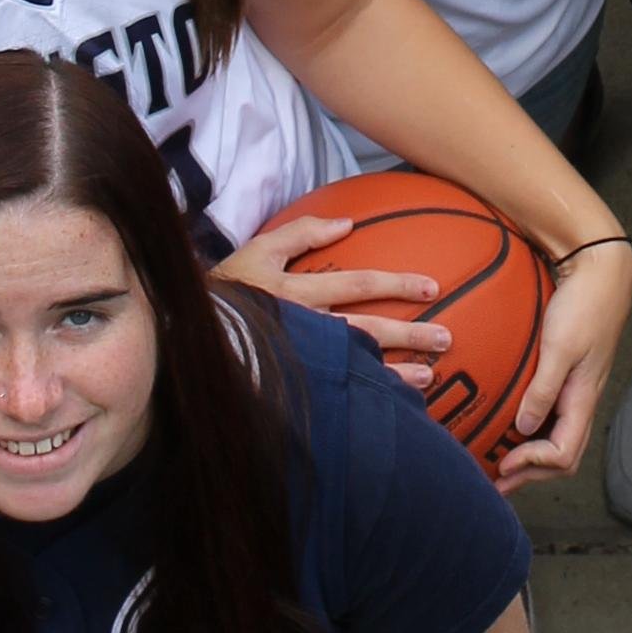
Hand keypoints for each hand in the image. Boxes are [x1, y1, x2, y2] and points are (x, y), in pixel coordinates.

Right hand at [216, 214, 448, 390]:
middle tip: (446, 338)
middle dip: (409, 335)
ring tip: (428, 378)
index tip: (432, 286)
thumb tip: (346, 223)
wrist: (186, 341)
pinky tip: (387, 408)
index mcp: (295, 291)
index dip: (395, 284)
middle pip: (366, 331)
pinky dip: (361, 400)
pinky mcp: (290, 385)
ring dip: (393, 375)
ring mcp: (297, 362)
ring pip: (354, 368)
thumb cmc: (227, 292)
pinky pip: (332, 393)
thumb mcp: (258, 251)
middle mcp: (302, 329)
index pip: (356, 284)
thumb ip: (301, 233)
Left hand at [495, 236, 631, 489]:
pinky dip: (532, 430)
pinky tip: (511, 423)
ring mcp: (577, 388)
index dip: (534, 466)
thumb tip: (523, 430)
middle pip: (563, 456)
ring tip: (500, 461)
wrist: (601, 271)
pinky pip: (553, 415)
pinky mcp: (570, 374)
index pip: (564, 454)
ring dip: (532, 457)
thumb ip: (543, 388)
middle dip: (531, 474)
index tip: (503, 462)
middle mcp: (582, 400)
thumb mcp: (560, 346)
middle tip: (496, 482)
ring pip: (559, 438)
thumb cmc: (583, 305)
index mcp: (583, 398)